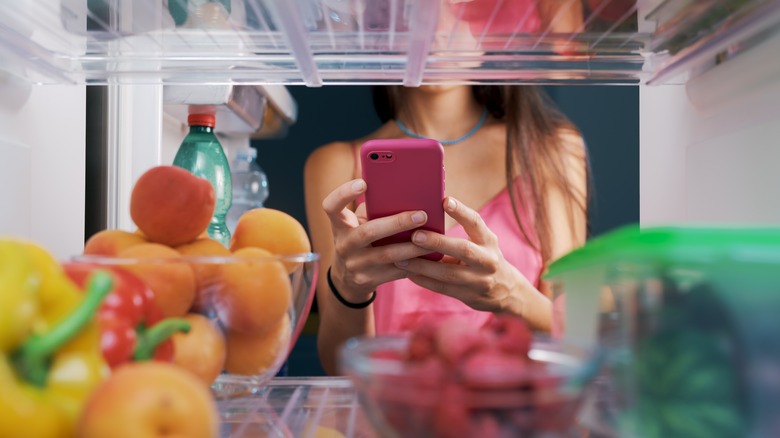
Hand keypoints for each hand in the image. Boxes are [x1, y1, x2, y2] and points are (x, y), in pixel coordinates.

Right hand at [322, 179, 431, 302]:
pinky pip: (395, 271)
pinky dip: (414, 263)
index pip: (331, 206)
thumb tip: (407, 195)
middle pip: (367, 232)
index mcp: (340, 225)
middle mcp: (344, 244)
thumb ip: (373, 210)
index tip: (363, 183)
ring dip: (412, 246)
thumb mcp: (358, 224)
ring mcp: (354, 265)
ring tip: (432, 237)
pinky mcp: (367, 280)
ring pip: (387, 255)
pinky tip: (429, 256)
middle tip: (421, 215)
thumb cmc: (361, 239)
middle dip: (396, 223)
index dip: (344, 193)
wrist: (347, 278)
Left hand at [394, 197, 536, 314]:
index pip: (476, 223)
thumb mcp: (482, 243)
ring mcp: (480, 281)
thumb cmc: (483, 258)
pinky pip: (442, 289)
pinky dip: (424, 280)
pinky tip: (408, 273)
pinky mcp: (469, 296)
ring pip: (448, 273)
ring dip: (422, 266)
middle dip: (437, 243)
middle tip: (414, 235)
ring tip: (401, 258)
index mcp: (488, 241)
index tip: (445, 200)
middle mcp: (487, 260)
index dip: (461, 211)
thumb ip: (462, 233)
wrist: (506, 292)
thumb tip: (424, 219)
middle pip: (463, 249)